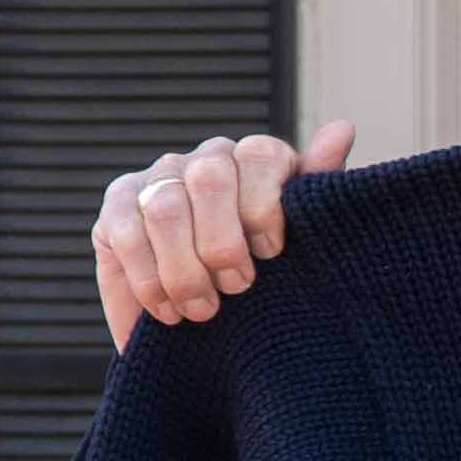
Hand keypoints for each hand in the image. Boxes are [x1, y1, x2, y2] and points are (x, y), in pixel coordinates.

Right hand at [94, 119, 356, 352]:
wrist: (213, 332)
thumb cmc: (268, 283)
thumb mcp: (304, 244)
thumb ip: (319, 189)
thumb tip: (343, 128)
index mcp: (257, 161)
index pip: (260, 155)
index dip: (265, 206)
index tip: (272, 255)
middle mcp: (207, 161)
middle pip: (210, 178)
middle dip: (223, 242)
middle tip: (237, 288)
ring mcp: (159, 178)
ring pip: (166, 209)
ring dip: (186, 269)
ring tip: (203, 310)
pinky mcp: (118, 206)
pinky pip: (126, 231)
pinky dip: (149, 278)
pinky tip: (168, 309)